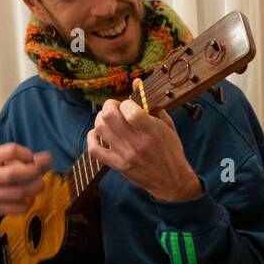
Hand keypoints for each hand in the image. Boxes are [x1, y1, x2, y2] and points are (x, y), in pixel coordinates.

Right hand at [0, 143, 52, 224]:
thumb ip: (14, 160)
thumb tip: (46, 158)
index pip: (10, 151)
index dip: (26, 153)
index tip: (32, 157)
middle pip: (13, 173)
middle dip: (33, 173)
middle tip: (40, 173)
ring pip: (18, 192)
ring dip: (34, 188)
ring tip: (38, 185)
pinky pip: (17, 207)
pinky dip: (29, 203)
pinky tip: (29, 199)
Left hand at [87, 98, 201, 202]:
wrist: (171, 181)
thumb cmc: (171, 150)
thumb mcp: (167, 125)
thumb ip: (151, 104)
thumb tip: (136, 82)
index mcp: (152, 132)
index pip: (131, 111)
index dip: (126, 103)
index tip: (130, 105)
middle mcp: (138, 144)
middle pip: (109, 116)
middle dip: (109, 106)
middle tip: (116, 109)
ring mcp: (126, 155)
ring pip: (100, 129)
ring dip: (101, 119)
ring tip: (109, 120)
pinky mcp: (118, 165)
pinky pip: (94, 150)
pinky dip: (92, 138)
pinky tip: (98, 134)